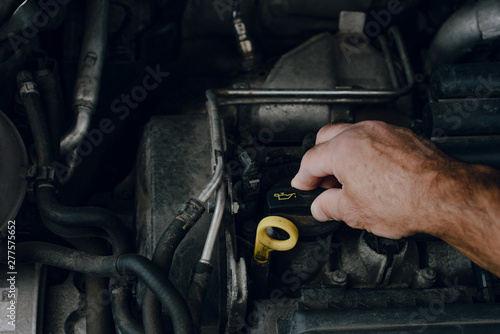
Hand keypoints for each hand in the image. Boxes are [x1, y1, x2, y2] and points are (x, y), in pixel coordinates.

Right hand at [291, 121, 467, 238]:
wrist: (446, 195)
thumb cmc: (406, 200)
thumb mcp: (355, 212)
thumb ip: (330, 206)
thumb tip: (321, 207)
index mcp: (343, 150)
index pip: (310, 160)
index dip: (303, 176)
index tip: (302, 184)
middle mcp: (361, 133)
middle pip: (326, 138)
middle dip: (319, 158)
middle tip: (321, 179)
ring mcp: (383, 130)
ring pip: (351, 133)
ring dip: (342, 152)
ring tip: (347, 176)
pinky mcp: (402, 134)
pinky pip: (374, 136)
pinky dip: (365, 150)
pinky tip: (371, 170)